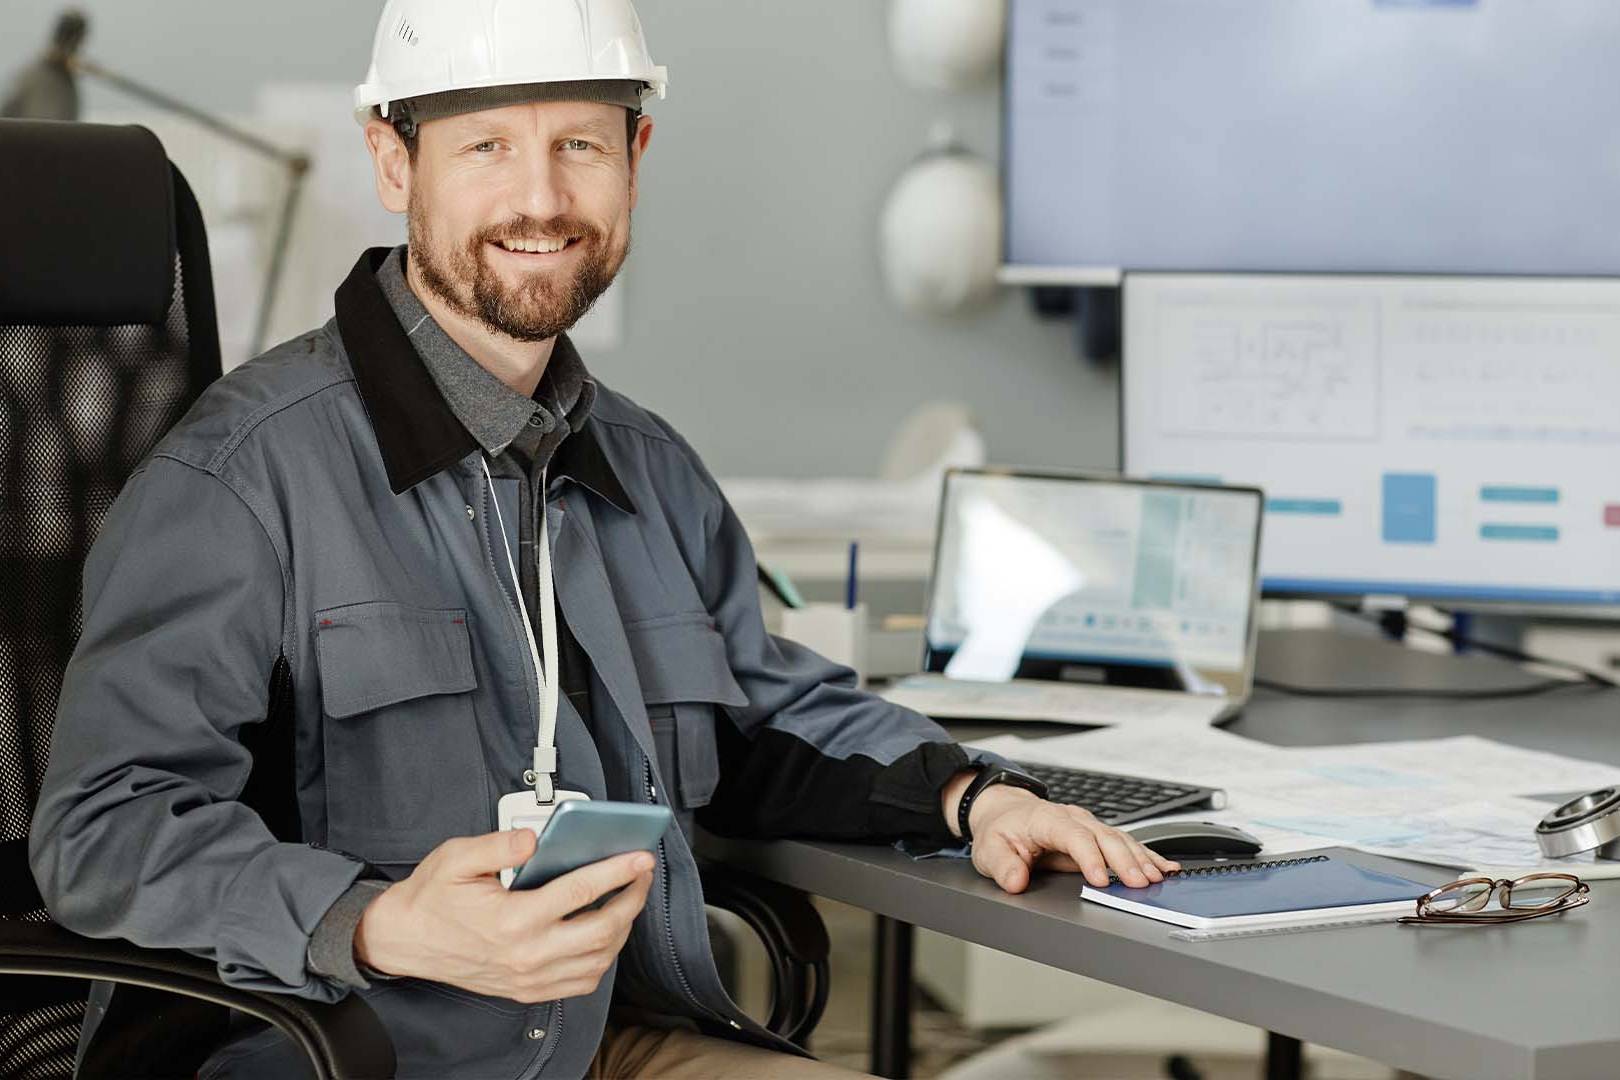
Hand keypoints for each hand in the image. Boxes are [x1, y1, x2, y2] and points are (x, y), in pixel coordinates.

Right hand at [353, 829, 654, 1002]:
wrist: (404, 940)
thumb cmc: (431, 898)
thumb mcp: (457, 858)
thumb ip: (499, 845)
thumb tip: (535, 838)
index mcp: (512, 920)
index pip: (580, 892)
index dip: (617, 871)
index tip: (640, 856)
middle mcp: (526, 955)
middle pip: (601, 930)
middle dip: (632, 898)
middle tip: (643, 874)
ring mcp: (529, 978)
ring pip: (598, 960)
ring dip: (622, 929)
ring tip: (629, 899)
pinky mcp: (527, 990)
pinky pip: (581, 982)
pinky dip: (603, 959)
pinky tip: (605, 934)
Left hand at [944, 774, 1178, 892]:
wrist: (1005, 812)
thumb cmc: (1000, 831)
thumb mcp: (989, 850)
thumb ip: (1002, 866)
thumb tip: (1016, 880)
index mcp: (1047, 819)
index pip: (1073, 836)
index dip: (1089, 857)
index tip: (1101, 879)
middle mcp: (1072, 818)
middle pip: (1104, 836)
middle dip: (1124, 860)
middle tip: (1140, 883)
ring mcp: (1087, 825)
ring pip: (1119, 839)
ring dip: (1140, 859)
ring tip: (1157, 878)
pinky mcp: (1096, 834)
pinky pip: (1125, 843)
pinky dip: (1147, 855)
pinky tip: (1164, 867)